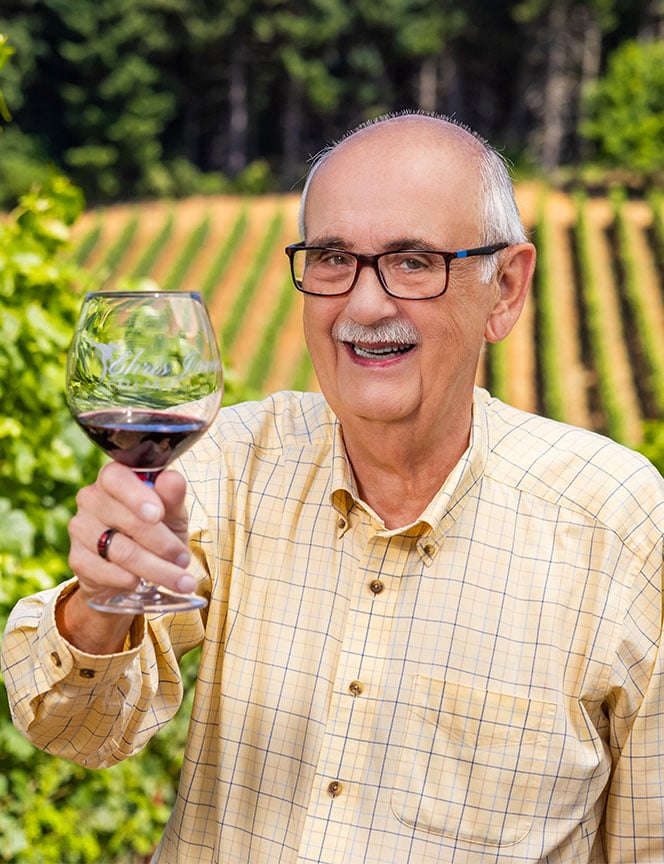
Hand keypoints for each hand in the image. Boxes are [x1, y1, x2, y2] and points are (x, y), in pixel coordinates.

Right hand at [60, 463, 192, 651]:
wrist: (135, 569)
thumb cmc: (157, 529)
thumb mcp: (171, 513)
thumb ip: (172, 496)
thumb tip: (172, 479)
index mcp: (114, 478)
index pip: (117, 478)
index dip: (137, 496)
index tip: (158, 515)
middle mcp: (91, 498)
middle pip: (127, 521)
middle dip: (163, 544)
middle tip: (184, 559)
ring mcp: (81, 527)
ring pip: (120, 550)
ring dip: (155, 568)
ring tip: (180, 580)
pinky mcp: (77, 558)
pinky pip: (105, 571)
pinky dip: (129, 579)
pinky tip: (142, 583)